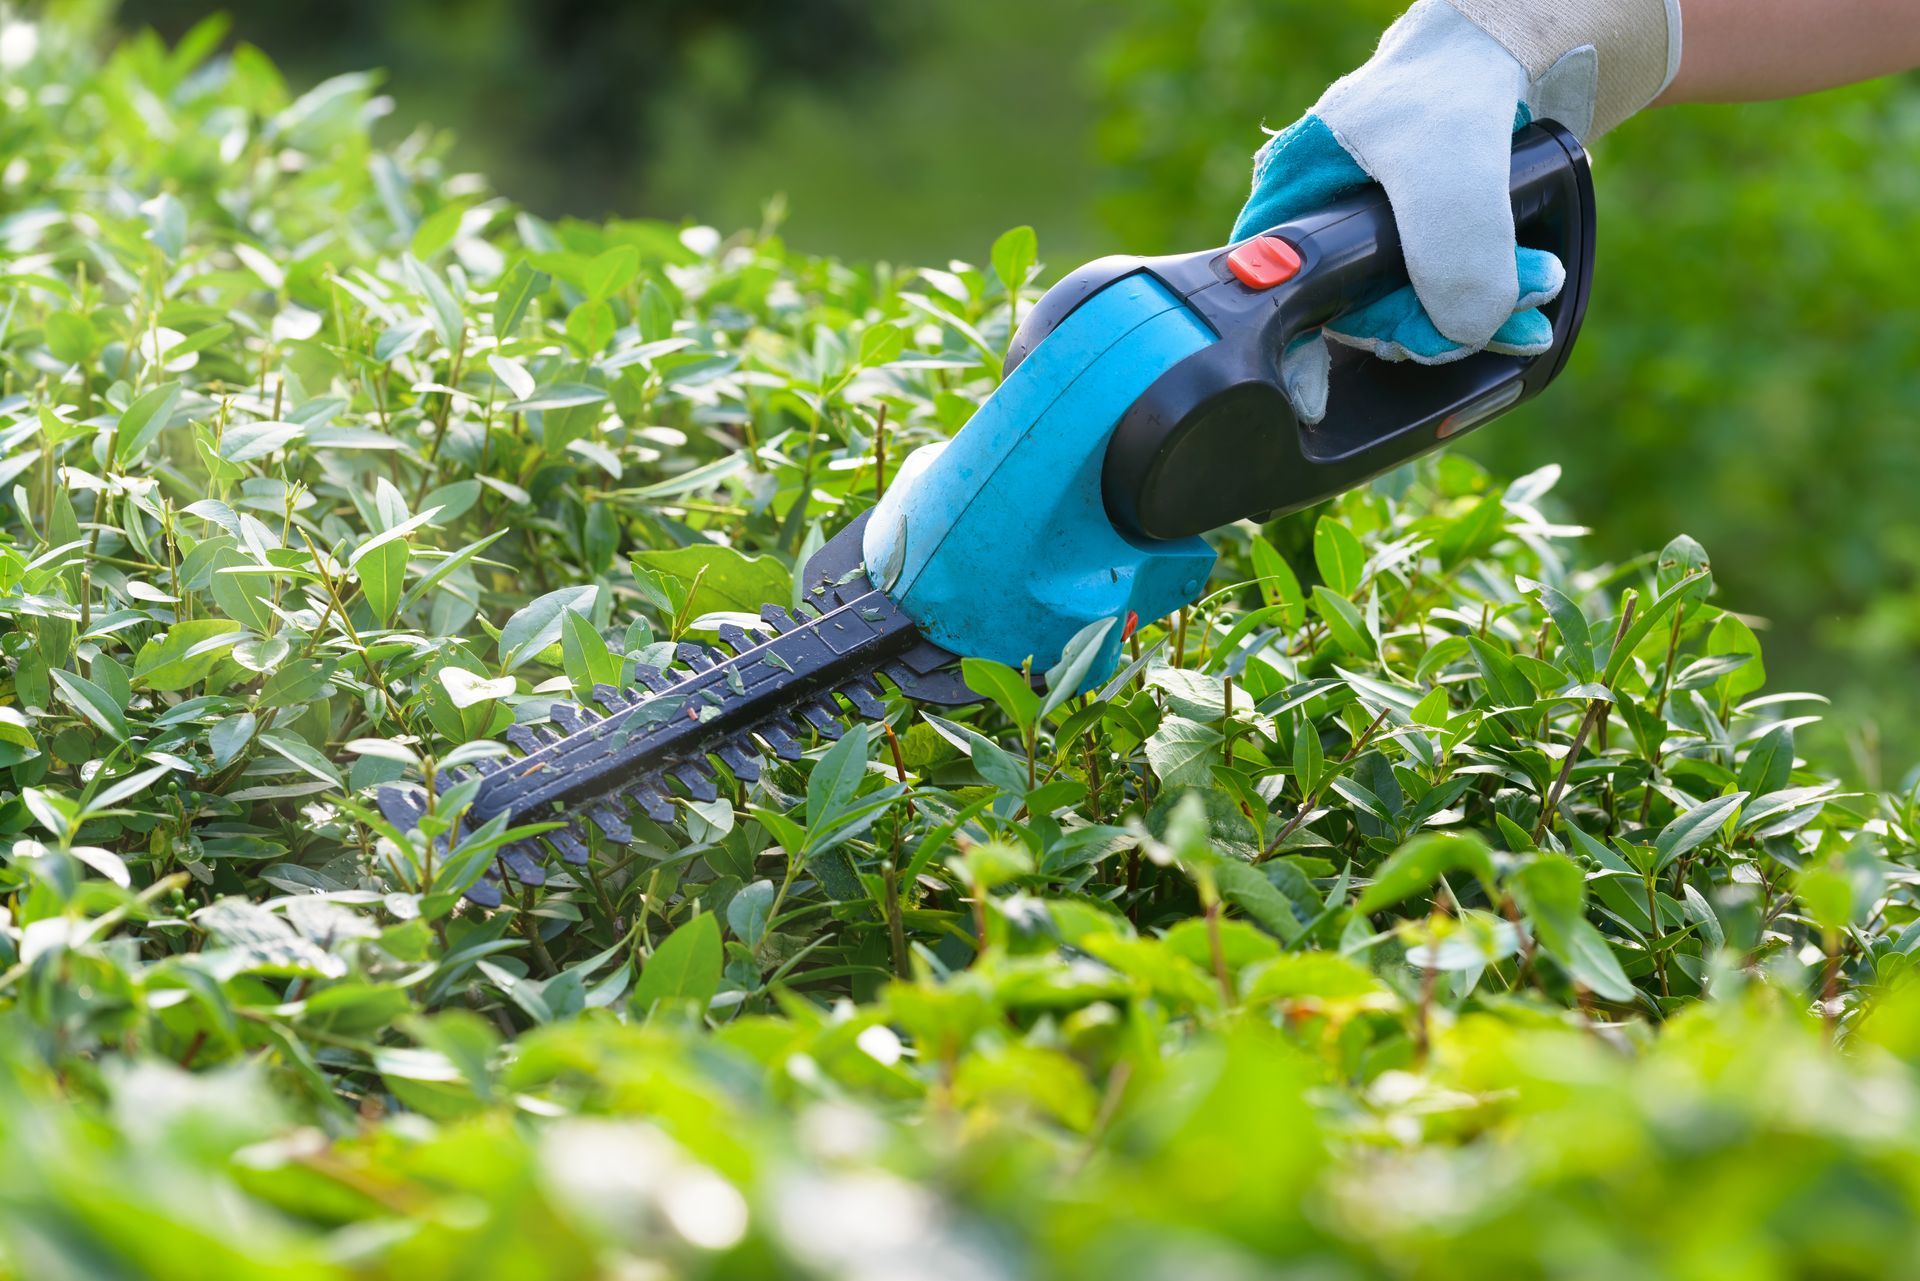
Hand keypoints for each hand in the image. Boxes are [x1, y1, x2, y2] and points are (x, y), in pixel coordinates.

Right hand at [1234, 0, 1673, 422]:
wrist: (1519, 58)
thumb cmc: (1454, 88)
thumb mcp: (1450, 165)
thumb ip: (1452, 251)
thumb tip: (1464, 333)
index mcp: (1288, 211)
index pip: (1277, 306)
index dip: (1295, 360)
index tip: (1322, 402)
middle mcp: (1322, 239)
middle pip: (1358, 324)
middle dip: (1436, 327)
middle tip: (1506, 312)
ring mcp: (1373, 253)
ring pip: (1412, 319)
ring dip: (1480, 318)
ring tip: (1537, 286)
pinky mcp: (1424, 258)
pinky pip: (1449, 308)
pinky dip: (1493, 309)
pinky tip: (1529, 295)